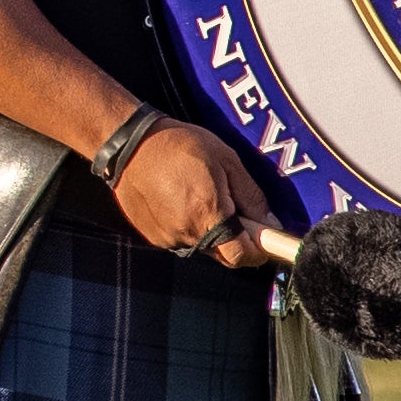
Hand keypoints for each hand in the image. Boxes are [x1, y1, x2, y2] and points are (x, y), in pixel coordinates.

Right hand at [111, 114, 278, 263]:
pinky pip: (182, 240)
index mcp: (209, 214)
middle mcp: (187, 233)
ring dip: (211, 232)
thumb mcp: (226, 161)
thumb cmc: (180, 145)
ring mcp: (168, 237)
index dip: (258, 251)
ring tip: (201, 198)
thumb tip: (271, 224)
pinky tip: (181, 201)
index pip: (242, 256)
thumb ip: (251, 197)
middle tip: (235, 211)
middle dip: (236, 240)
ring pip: (203, 247)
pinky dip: (189, 227)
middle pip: (224, 254)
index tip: (266, 240)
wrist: (129, 145)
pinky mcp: (154, 236)